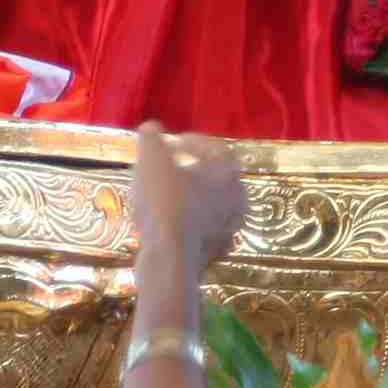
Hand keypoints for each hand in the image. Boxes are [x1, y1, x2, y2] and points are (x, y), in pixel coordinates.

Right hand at [127, 127, 250, 320]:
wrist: (170, 259)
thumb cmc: (165, 203)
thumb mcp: (152, 160)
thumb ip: (152, 138)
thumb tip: (151, 128)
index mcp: (228, 174)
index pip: (218, 149)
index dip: (194, 142)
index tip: (172, 142)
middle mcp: (236, 201)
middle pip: (218, 179)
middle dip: (194, 172)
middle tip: (171, 170)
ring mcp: (228, 230)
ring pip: (211, 207)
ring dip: (191, 199)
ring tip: (166, 197)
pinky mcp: (215, 253)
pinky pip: (204, 230)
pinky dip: (188, 224)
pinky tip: (167, 224)